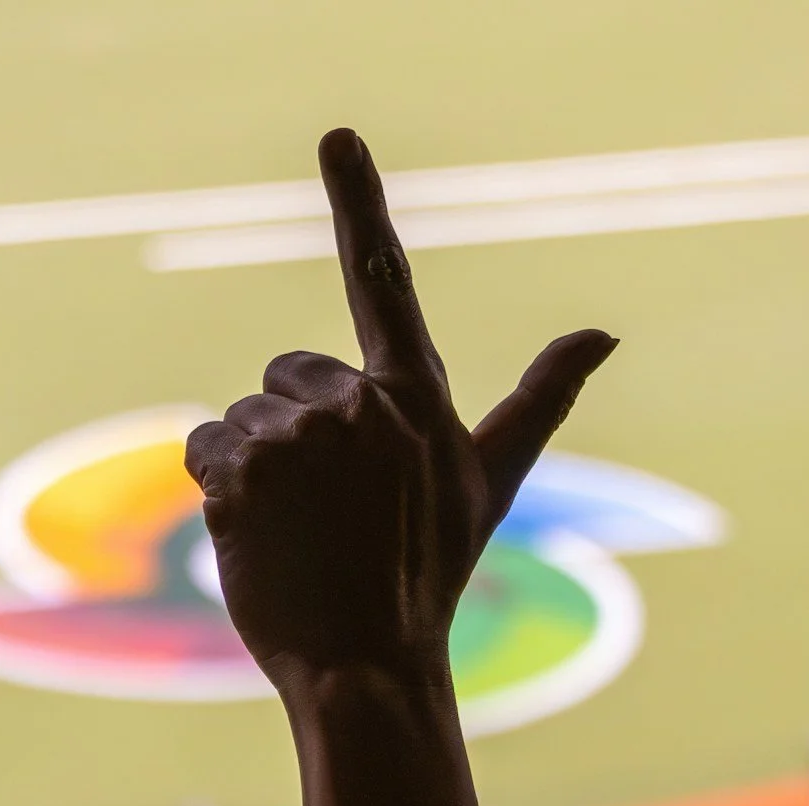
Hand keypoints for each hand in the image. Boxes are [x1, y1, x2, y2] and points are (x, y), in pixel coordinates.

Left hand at [185, 129, 616, 696]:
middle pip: (289, 375)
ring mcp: (298, 439)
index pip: (383, 282)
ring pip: (241, 417)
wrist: (366, 665)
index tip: (337, 137)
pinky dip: (216, 489)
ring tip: (299, 532)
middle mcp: (359, 406)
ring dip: (254, 469)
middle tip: (330, 509)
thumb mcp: (488, 480)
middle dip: (296, 431)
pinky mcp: (241, 473)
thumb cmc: (427, 577)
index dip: (358, 203)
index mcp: (415, 398)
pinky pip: (202, 448)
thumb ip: (541, 397)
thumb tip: (605, 331)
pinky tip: (258, 538)